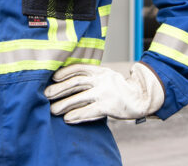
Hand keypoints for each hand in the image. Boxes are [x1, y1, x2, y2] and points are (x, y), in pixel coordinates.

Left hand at [45, 63, 163, 123]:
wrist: (141, 97)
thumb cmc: (119, 88)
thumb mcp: (107, 76)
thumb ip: (92, 77)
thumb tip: (69, 81)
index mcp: (100, 71)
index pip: (79, 68)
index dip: (65, 72)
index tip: (54, 77)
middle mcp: (102, 80)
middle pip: (76, 83)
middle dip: (59, 89)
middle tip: (46, 94)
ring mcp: (105, 93)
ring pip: (80, 98)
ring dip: (64, 104)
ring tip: (53, 110)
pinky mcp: (109, 106)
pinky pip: (89, 111)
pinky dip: (77, 115)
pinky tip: (68, 118)